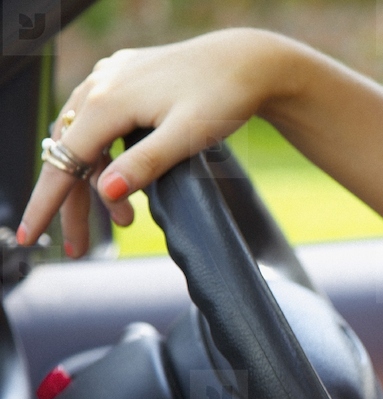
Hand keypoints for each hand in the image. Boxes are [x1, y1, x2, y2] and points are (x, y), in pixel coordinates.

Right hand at [18, 28, 296, 256]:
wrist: (247, 62)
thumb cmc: (223, 97)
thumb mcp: (187, 136)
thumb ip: (145, 164)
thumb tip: (104, 192)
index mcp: (108, 101)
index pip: (66, 161)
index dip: (47, 202)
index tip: (29, 235)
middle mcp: (100, 84)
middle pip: (71, 154)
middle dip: (74, 203)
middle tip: (80, 247)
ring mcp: (109, 78)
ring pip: (85, 139)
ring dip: (96, 182)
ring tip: (125, 220)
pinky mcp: (123, 78)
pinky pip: (99, 122)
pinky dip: (106, 155)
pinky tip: (120, 178)